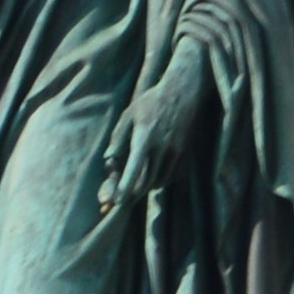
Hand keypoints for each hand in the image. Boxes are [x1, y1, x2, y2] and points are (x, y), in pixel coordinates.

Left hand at [99, 61, 212, 220]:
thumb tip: (109, 160)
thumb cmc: (151, 102)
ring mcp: (175, 151)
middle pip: (146, 180)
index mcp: (145, 137)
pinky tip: (153, 176)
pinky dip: (160, 181)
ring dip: (146, 187)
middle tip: (124, 197)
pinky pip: (171, 176)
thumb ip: (118, 138)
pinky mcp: (184, 153)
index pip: (134, 168)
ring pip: (159, 181)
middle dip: (133, 192)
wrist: (182, 92)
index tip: (118, 201)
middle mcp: (162, 147)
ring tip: (137, 185)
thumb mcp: (129, 114)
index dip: (125, 187)